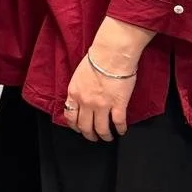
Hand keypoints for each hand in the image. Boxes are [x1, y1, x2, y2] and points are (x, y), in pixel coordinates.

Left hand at [62, 19, 148, 140]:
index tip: (79, 128)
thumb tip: (81, 99)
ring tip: (108, 137)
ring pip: (101, 129)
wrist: (111, 55)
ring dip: (105, 136)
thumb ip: (79, 89)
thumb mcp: (79, 75)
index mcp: (74, 93)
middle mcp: (86, 102)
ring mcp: (102, 105)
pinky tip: (122, 131)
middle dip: (89, 135)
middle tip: (94, 137)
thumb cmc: (96, 59)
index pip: (70, 116)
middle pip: (85, 126)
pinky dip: (120, 129)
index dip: (74, 126)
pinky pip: (118, 123)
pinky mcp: (118, 105)